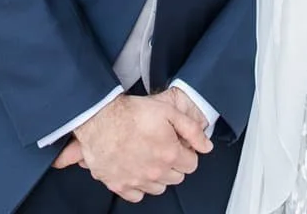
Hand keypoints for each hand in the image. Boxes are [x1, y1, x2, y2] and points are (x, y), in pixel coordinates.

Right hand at [53, 93, 211, 202]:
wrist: (100, 118)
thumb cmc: (131, 113)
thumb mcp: (169, 111)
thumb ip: (192, 129)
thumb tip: (206, 146)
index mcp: (169, 154)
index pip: (191, 164)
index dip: (187, 151)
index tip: (178, 144)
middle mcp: (155, 172)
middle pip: (176, 177)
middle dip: (174, 163)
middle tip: (163, 147)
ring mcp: (137, 181)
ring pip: (159, 188)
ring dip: (158, 175)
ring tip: (149, 156)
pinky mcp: (119, 185)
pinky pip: (137, 195)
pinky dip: (139, 185)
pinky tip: (136, 168)